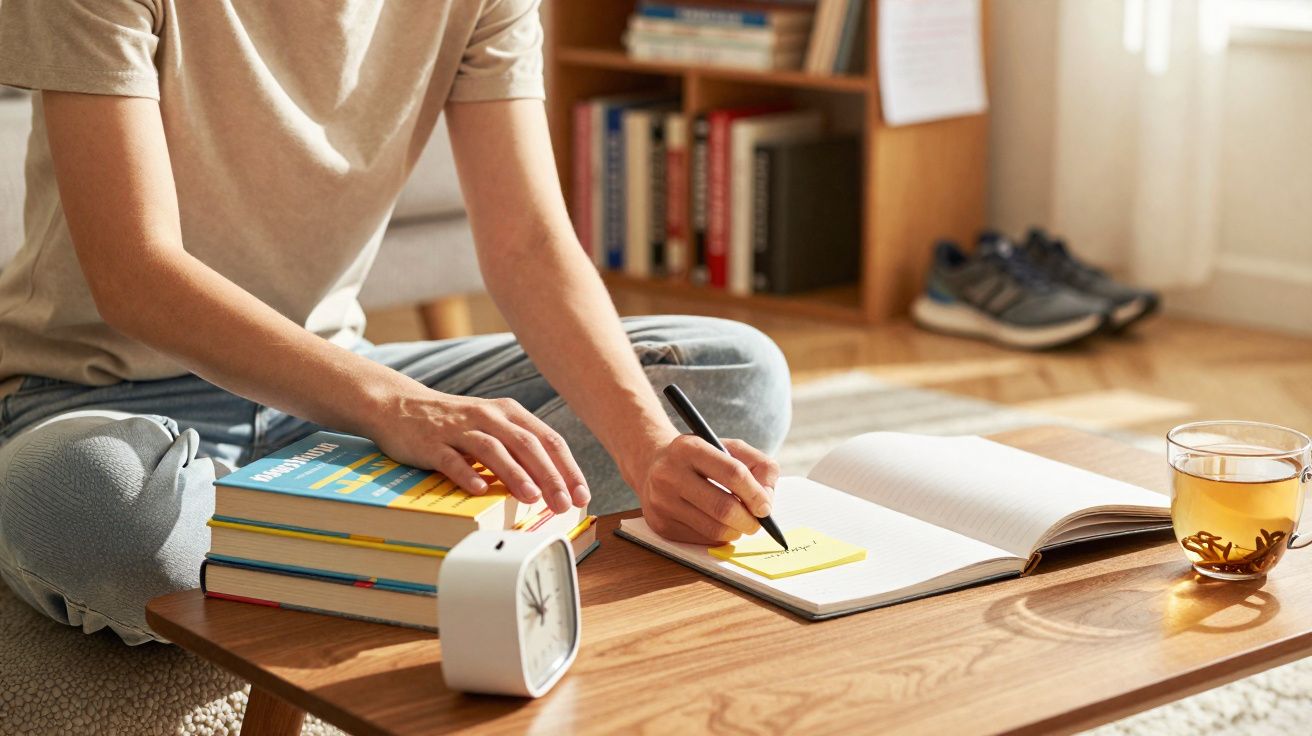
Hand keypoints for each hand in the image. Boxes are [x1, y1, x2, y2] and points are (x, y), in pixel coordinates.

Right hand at [372, 388, 588, 513]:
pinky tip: (479, 490)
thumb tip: (552, 484)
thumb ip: (519, 448)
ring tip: (532, 498)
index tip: (582, 495)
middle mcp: (488, 417)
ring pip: (493, 450)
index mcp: (509, 413)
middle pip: (526, 445)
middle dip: (549, 476)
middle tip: (564, 503)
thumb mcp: (492, 426)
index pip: (548, 440)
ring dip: (515, 474)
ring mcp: (459, 429)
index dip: (568, 468)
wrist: (399, 405)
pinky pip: (451, 459)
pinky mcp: (431, 442)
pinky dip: (466, 474)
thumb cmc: (454, 423)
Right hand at [636, 435, 780, 544]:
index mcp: (690, 448)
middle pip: (723, 507)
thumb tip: (767, 501)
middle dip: (749, 520)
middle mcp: (670, 473)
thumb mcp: (729, 448)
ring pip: (713, 529)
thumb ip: (758, 466)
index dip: (755, 494)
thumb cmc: (700, 458)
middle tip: (757, 523)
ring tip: (739, 523)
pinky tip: (718, 525)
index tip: (766, 507)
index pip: (733, 473)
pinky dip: (718, 537)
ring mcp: (662, 501)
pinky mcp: (660, 524)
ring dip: (735, 531)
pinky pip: (701, 540)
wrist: (652, 466)